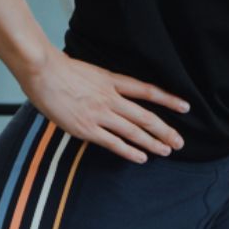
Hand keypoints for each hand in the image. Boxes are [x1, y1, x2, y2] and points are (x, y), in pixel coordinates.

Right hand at [21, 48, 188, 163]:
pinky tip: (142, 158)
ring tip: (166, 151)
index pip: (148, 91)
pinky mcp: (87, 128)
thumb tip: (114, 93)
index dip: (168, 100)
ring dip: (153, 143)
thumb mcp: (91, 71)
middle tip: (180, 142)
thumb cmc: (61, 70)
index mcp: (113, 81)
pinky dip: (130, 151)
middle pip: (146, 116)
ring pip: (134, 131)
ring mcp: (100, 114)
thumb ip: (105, 84)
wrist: (43, 71)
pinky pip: (114, 143)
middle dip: (165, 131)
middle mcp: (111, 98)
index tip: (185, 107)